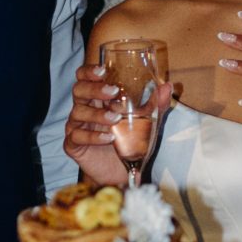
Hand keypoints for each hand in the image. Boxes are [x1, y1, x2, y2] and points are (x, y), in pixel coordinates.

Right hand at [65, 63, 178, 186]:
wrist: (119, 170)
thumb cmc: (128, 139)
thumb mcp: (146, 120)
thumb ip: (156, 104)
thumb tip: (168, 86)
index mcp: (96, 97)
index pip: (84, 77)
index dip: (89, 71)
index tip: (103, 70)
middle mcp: (83, 108)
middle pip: (79, 90)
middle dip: (95, 89)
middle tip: (113, 92)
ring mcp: (76, 126)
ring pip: (78, 113)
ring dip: (97, 113)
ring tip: (115, 118)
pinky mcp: (73, 145)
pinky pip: (77, 137)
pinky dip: (92, 136)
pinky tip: (108, 137)